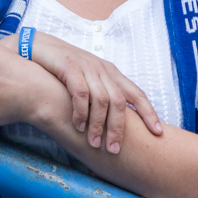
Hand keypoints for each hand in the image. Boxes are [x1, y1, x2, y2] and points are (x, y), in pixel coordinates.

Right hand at [17, 31, 164, 152]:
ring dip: (98, 124)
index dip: (149, 112)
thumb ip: (102, 94)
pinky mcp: (70, 66)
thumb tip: (116, 123)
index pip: (136, 93)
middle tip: (114, 149)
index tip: (158, 133)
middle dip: (118, 128)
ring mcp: (87, 67)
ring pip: (101, 100)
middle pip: (119, 102)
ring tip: (93, 142)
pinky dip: (81, 111)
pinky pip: (80, 93)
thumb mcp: (89, 79)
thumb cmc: (65, 69)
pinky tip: (78, 125)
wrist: (40, 47)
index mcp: (112, 73)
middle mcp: (103, 69)